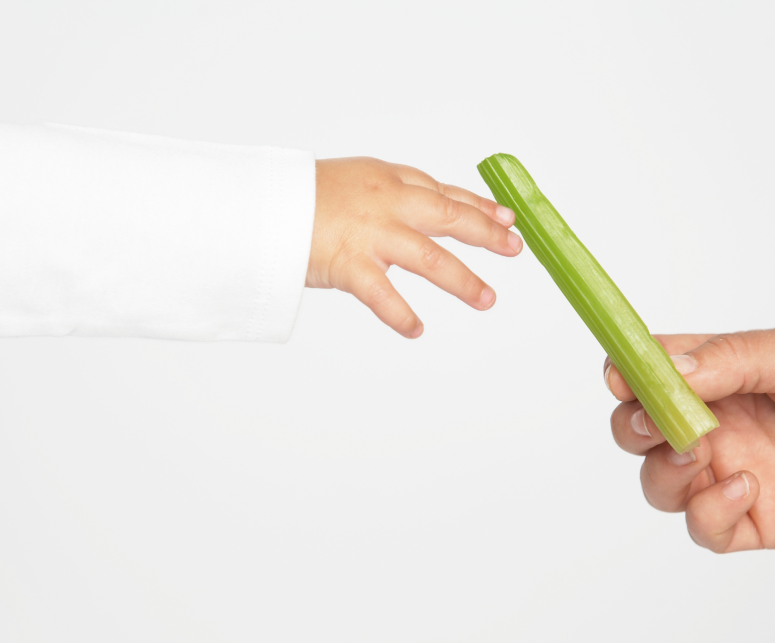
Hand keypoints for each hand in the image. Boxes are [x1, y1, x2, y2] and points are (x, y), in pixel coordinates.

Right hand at [306, 157, 520, 337]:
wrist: (261, 204)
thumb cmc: (300, 197)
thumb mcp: (355, 182)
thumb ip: (389, 197)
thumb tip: (423, 213)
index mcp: (388, 181)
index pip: (444, 193)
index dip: (479, 207)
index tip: (506, 219)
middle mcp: (386, 203)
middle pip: (449, 218)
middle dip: (486, 235)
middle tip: (513, 250)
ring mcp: (370, 235)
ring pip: (430, 258)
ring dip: (462, 281)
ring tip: (486, 299)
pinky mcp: (349, 264)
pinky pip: (383, 295)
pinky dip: (402, 316)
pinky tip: (417, 329)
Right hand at [604, 321, 774, 551]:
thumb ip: (731, 359)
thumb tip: (665, 367)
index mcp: (724, 370)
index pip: (650, 371)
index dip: (626, 373)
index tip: (621, 376)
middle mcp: (722, 421)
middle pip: (640, 430)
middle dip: (634, 427)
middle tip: (657, 422)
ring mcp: (737, 470)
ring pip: (661, 483)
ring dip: (662, 471)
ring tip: (698, 453)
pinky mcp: (763, 518)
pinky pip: (706, 529)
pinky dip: (708, 513)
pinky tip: (744, 486)